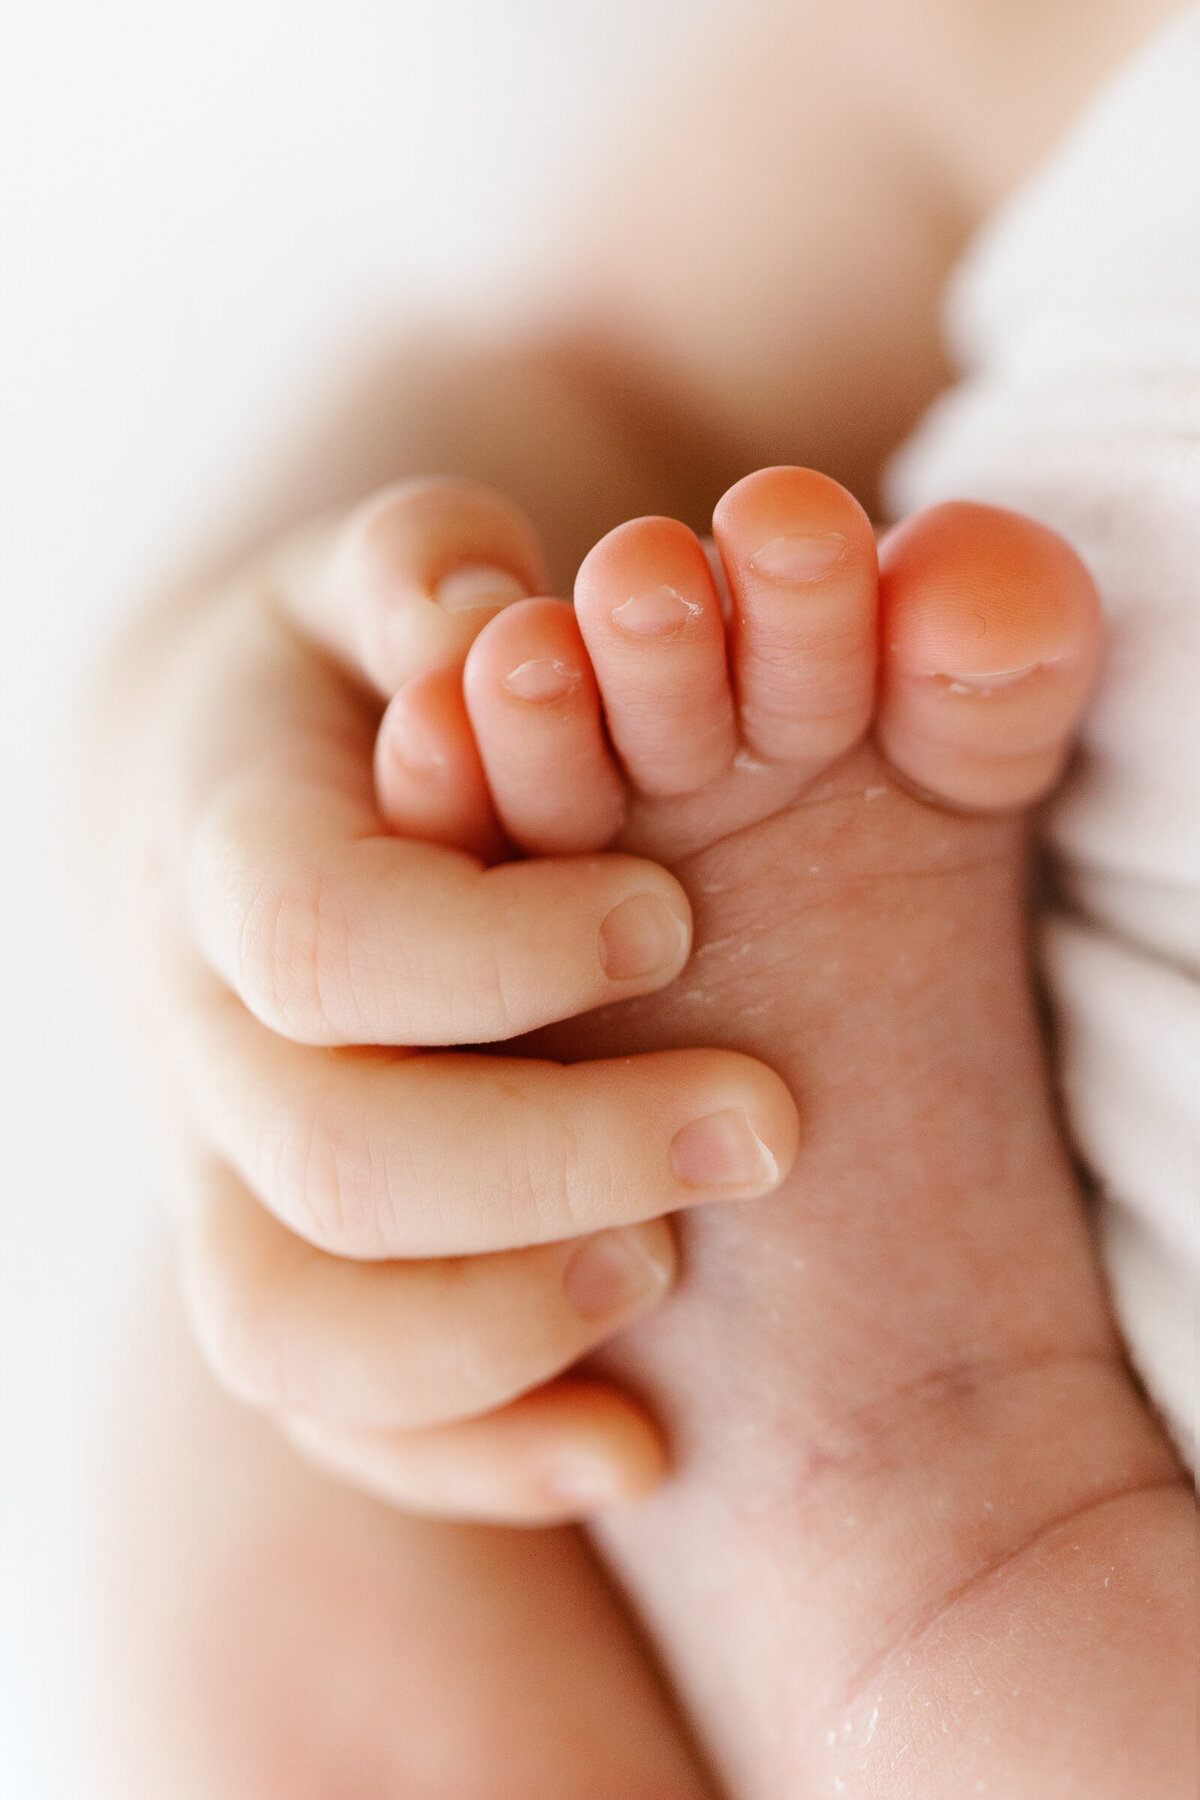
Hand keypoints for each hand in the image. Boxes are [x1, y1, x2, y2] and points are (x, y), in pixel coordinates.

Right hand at [82, 476, 797, 1520]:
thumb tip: (476, 612)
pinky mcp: (278, 1253)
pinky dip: (475, 1456)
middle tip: (763, 1123)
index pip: (316, 939)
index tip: (668, 922)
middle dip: (556, 1157)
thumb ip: (424, 568)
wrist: (242, 808)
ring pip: (293, 1326)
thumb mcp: (383, 578)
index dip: (497, 954)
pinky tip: (633, 1448)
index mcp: (221, 845)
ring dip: (500, 1329)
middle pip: (330, 1159)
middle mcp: (200, 1029)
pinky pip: (332, 1415)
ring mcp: (222, 1166)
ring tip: (669, 1261)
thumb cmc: (354, 678)